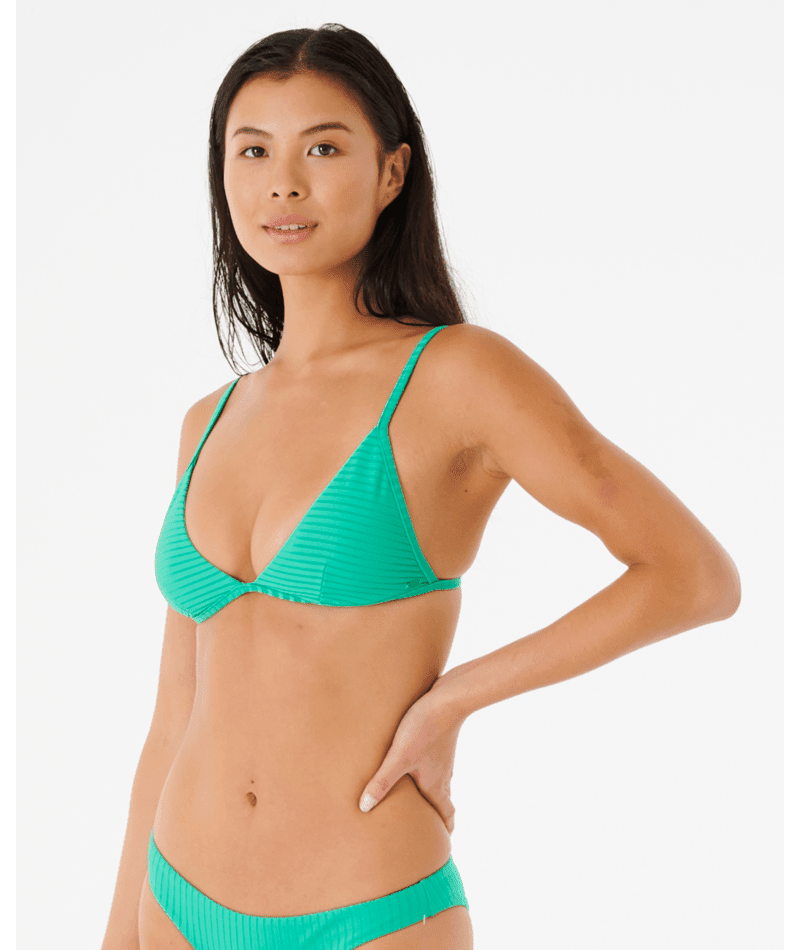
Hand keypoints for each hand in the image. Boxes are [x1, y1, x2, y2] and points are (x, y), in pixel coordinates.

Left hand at [358, 675, 465, 833]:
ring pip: (439, 781)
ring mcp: (443, 756)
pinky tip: (415, 763)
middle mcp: (443, 774)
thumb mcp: (399, 757)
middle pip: (442, 801)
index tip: (443, 845)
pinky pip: (435, 763)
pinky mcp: (439, 739)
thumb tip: (364, 808)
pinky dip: (428, 772)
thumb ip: (382, 782)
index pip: (445, 815)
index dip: (444, 831)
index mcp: (435, 785)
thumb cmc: (423, 728)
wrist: (448, 697)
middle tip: (427, 828)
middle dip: (435, 816)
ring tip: (417, 799)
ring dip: (431, 793)